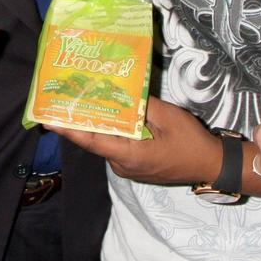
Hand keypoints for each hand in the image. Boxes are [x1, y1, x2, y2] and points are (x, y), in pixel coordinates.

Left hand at [49, 97, 218, 184]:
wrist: (211, 164)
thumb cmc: (190, 141)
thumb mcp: (167, 116)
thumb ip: (142, 105)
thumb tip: (121, 92)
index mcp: (130, 155)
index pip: (92, 141)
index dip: (69, 130)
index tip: (49, 119)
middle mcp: (123, 165)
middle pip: (96, 141)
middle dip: (80, 121)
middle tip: (63, 100)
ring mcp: (128, 168)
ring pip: (106, 144)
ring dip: (97, 125)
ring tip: (82, 101)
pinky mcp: (134, 166)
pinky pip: (116, 147)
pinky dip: (110, 132)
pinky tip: (107, 114)